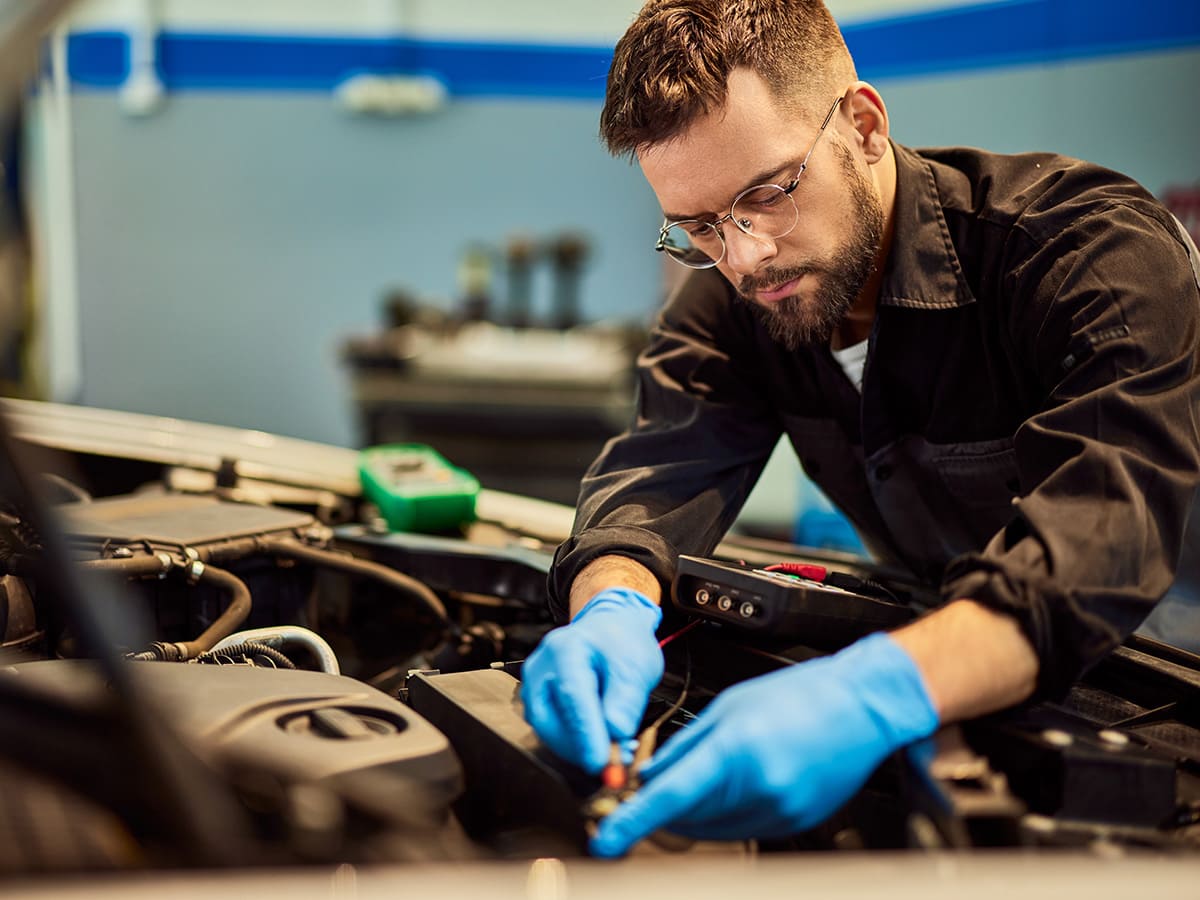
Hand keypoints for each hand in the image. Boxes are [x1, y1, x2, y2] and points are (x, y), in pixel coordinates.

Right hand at [521, 588, 662, 772]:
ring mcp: (534, 685)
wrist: (608, 630)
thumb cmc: (621, 644)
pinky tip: (601, 745)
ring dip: (579, 749)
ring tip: (616, 753)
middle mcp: (540, 667)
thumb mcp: (636, 666)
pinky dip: (576, 744)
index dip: (585, 733)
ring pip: (548, 730)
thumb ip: (626, 699)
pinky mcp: (537, 702)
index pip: (572, 697)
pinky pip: (551, 730)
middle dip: (580, 747)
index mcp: (566, 649)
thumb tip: (616, 733)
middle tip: (614, 764)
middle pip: (549, 719)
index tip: (600, 762)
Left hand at [590, 632, 937, 855]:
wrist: (864, 705)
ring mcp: (780, 810)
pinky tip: (729, 788)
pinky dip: (723, 814)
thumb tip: (650, 776)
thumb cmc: (801, 695)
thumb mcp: (730, 707)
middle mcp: (759, 787)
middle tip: (647, 787)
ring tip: (699, 777)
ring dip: (692, 812)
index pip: (672, 796)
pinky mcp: (794, 822)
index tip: (606, 837)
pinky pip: (743, 828)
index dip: (633, 820)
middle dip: (661, 807)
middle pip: (689, 817)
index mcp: (737, 749)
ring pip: (713, 828)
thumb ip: (686, 746)